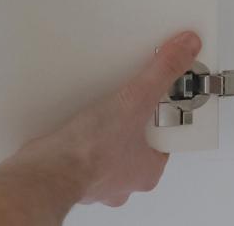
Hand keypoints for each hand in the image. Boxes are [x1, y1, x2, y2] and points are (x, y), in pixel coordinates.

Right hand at [0, 31, 201, 206]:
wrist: (47, 171)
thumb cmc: (91, 153)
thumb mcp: (136, 100)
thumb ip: (162, 73)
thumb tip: (185, 51)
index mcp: (147, 171)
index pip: (164, 141)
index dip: (161, 119)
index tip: (154, 101)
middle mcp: (124, 183)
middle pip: (137, 147)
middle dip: (130, 127)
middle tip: (123, 107)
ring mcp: (98, 183)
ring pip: (108, 155)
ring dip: (103, 137)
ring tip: (97, 115)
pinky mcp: (73, 178)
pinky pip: (81, 158)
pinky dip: (78, 144)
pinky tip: (73, 129)